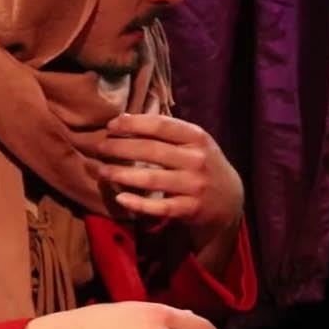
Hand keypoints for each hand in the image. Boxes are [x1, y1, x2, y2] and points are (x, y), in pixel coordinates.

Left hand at [94, 113, 243, 244]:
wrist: (230, 201)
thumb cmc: (204, 166)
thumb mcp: (197, 144)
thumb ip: (170, 133)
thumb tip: (126, 119)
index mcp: (197, 137)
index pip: (161, 125)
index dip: (133, 123)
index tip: (110, 125)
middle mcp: (197, 159)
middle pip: (151, 150)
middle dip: (120, 147)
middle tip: (98, 147)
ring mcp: (194, 185)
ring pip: (151, 178)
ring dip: (120, 174)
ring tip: (100, 171)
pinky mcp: (190, 209)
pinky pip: (159, 206)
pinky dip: (138, 203)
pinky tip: (120, 198)